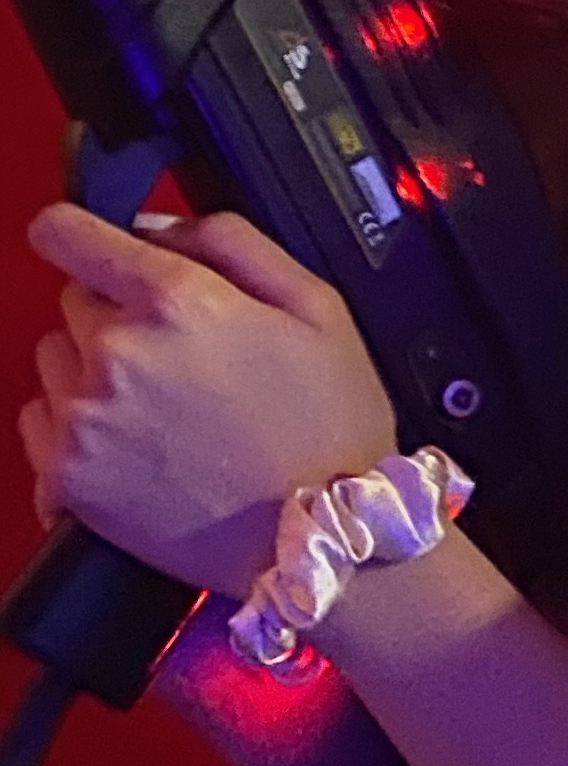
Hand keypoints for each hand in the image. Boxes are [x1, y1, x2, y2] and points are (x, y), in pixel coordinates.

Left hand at [19, 205, 395, 598]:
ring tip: (160, 408)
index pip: (68, 233)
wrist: (318, 540)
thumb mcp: (318, 308)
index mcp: (177, 300)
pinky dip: (74, 427)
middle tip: (179, 357)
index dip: (77, 232)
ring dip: (91, 369)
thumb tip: (154, 225)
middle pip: (73, 299)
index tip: (86, 244)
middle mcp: (117, 352)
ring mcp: (85, 418)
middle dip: (115, 314)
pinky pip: (39, 422)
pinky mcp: (67, 476)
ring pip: (54, 359)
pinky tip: (134, 446)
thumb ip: (231, 241)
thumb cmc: (329, 427)